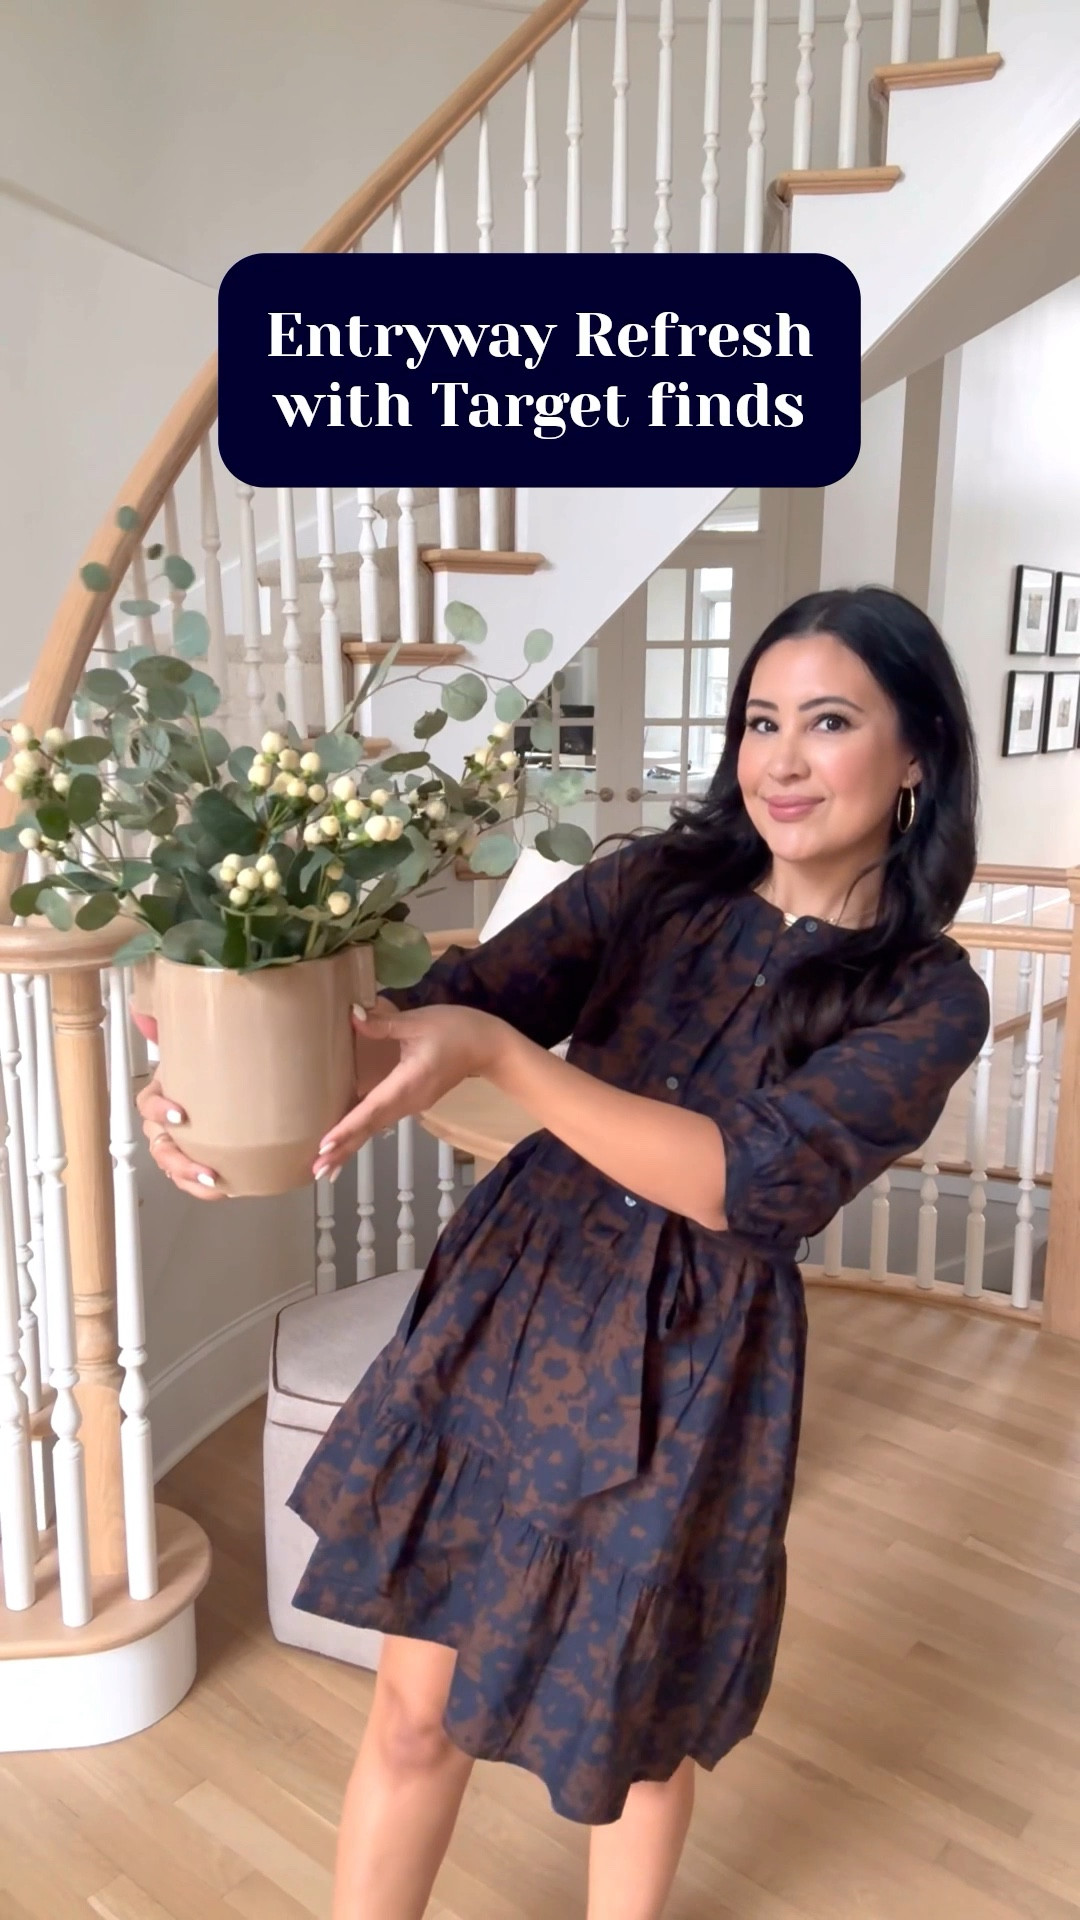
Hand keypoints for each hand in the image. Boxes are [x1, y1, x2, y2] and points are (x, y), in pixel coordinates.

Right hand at [131, 1009, 222, 1199]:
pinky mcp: (200, 1155)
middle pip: (158, 1145)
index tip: (180, 1115)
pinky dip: (204, 1188)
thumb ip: (173, 1026)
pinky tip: (225, 1190)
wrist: (235, 1070)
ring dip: (188, 1178)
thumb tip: (145, 1014)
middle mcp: (165, 1120)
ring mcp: (180, 1141)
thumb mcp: (197, 1041)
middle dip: (176, 1160)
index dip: (159, 1111)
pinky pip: (192, 1179)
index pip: (148, 1103)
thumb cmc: (212, 1058)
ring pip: (173, 1166)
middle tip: (201, 1166)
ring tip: (214, 1184)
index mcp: (164, 1091)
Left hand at [312, 999, 505, 1180]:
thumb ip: (384, 1023)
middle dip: (343, 1149)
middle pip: (371, 1128)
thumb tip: (352, 1016)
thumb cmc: (457, 1029)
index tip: (326, 1146)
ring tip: (324, 1166)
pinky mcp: (412, 1101)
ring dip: (350, 1146)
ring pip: (376, 1128)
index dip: (348, 1127)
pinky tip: (346, 1140)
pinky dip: (362, 1133)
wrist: (488, 1046)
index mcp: (409, 1082)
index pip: (373, 1109)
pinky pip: (382, 1121)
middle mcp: (409, 1101)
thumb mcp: (420, 1021)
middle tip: (316, 1171)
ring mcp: (412, 1104)